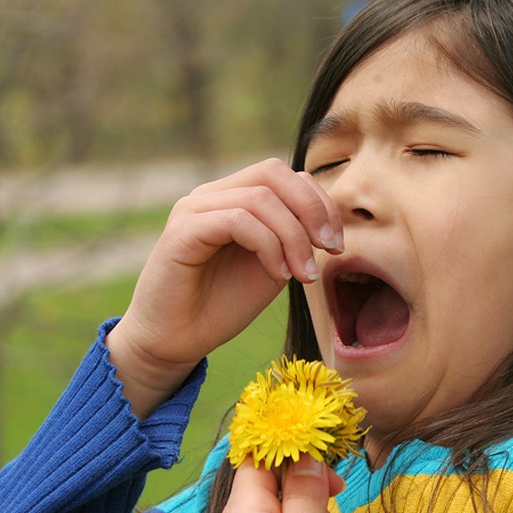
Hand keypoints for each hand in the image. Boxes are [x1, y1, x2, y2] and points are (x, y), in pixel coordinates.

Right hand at [107, 159, 341, 417]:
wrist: (176, 340)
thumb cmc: (220, 306)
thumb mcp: (271, 267)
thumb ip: (292, 238)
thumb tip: (328, 220)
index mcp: (233, 199)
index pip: (285, 176)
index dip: (320, 204)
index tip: (336, 245)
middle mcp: (212, 196)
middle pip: (273, 172)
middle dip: (312, 208)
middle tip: (330, 248)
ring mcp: (194, 210)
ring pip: (260, 198)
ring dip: (294, 237)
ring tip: (303, 275)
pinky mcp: (183, 232)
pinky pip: (237, 220)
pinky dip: (268, 245)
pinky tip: (278, 274)